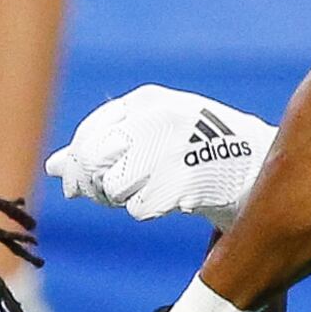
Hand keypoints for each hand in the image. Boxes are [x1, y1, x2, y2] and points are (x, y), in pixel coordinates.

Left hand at [46, 85, 273, 227]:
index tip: (75, 187)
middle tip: (109, 195)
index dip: (76, 164)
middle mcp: (155, 119)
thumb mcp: (149, 136)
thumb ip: (102, 145)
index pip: (90, 134)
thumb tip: (54, 166)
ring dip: (123, 198)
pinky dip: (148, 209)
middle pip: (93, 159)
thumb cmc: (196, 151)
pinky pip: (138, 208)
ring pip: (112, 187)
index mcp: (146, 102)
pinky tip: (168, 200)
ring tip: (148, 192)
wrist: (257, 167)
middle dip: (92, 184)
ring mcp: (170, 149)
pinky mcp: (182, 180)